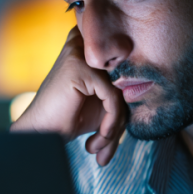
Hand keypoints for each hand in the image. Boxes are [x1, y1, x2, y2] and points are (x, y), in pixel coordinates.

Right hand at [10, 27, 126, 165]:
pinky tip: (97, 139)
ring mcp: (82, 54)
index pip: (126, 74)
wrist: (39, 133)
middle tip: (104, 148)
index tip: (111, 136)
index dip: (124, 108)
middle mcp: (86, 45)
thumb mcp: (102, 106)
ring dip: (114, 127)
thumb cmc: (67, 119)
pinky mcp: (81, 68)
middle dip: (120, 121)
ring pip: (120, 92)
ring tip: (98, 147)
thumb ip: (123, 96)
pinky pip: (112, 98)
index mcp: (91, 49)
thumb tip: (153, 101)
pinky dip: (110, 124)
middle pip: (124, 83)